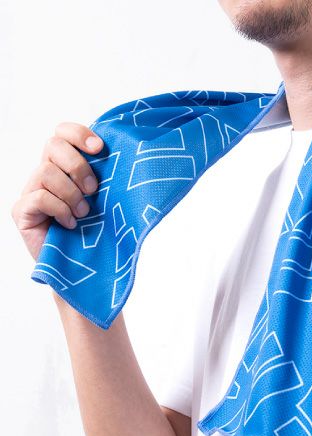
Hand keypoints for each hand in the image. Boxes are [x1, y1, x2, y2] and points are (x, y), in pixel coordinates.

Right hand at [11, 122, 103, 260]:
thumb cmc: (96, 229)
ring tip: (83, 214)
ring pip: (47, 172)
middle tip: (94, 190)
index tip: (100, 148)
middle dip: (78, 166)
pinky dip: (60, 210)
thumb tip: (128, 155)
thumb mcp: (106, 198)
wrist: (82, 266)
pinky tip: (70, 224)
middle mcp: (45, 174)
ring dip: (72, 194)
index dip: (79, 134)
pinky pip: (40, 197)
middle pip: (52, 144)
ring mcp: (30, 191)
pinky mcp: (22, 211)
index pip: (62, 132)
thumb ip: (106, 176)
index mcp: (64, 165)